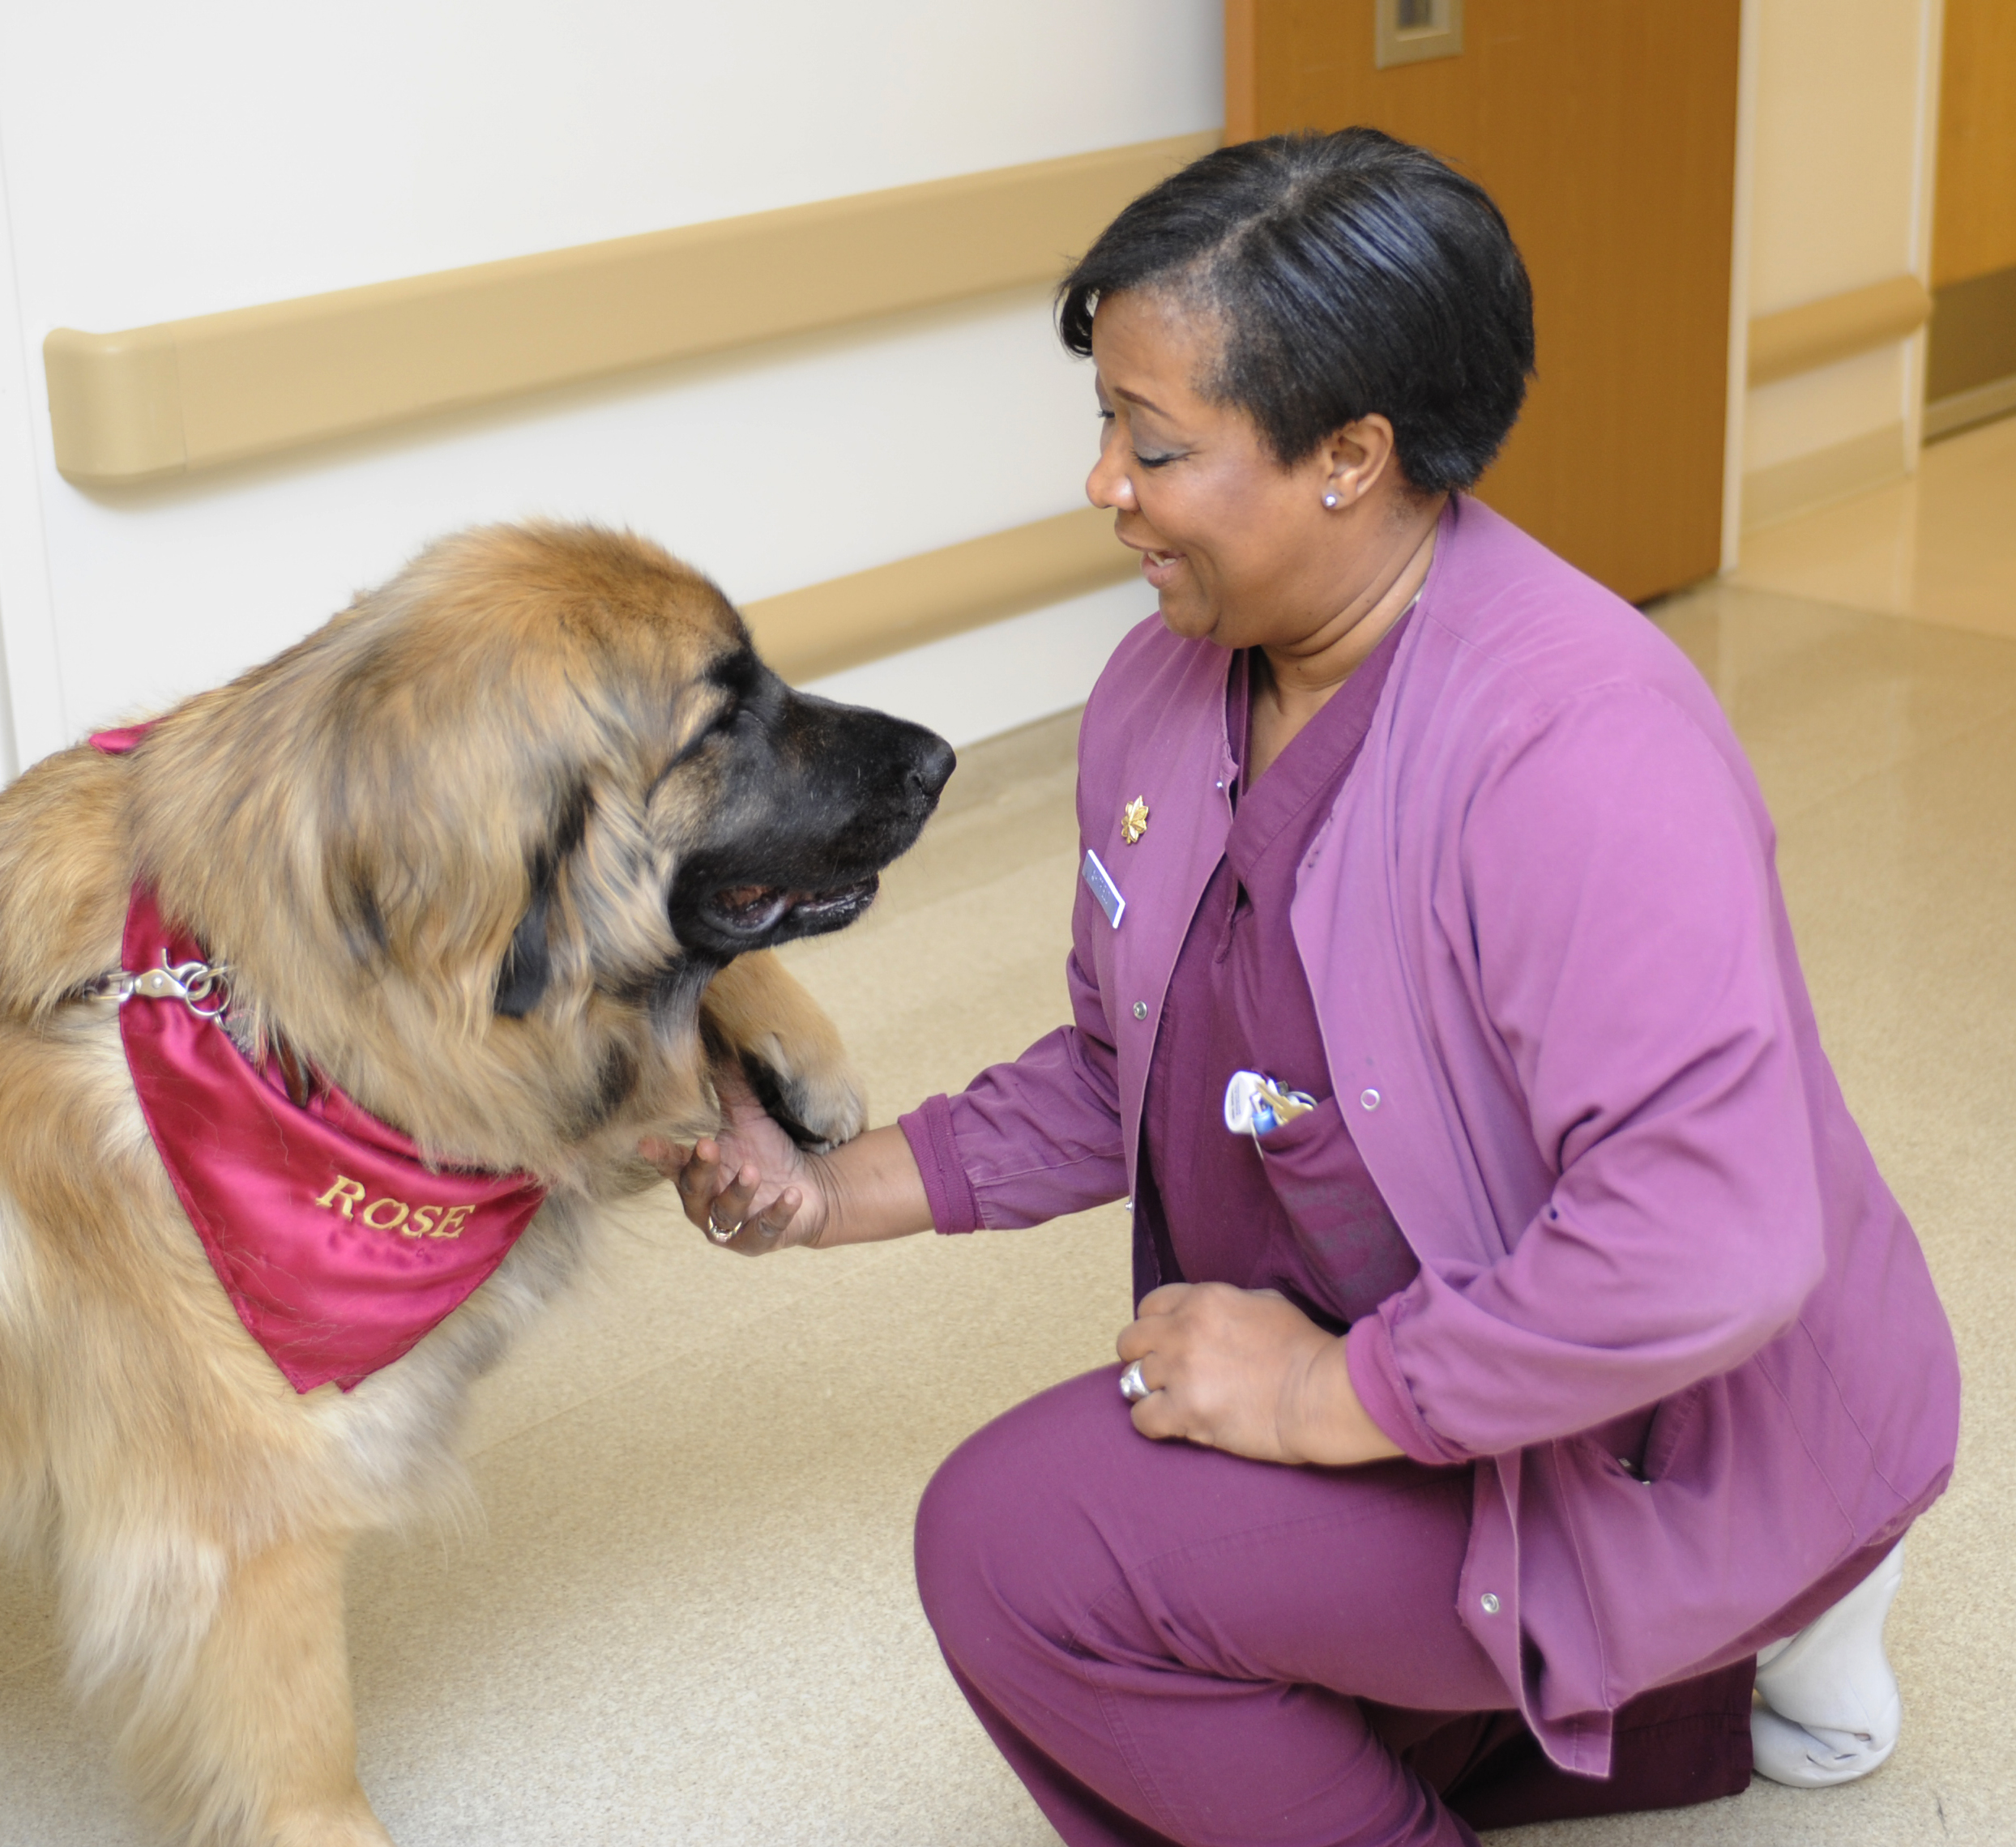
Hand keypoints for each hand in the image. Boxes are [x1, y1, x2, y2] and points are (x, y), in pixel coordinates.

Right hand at [640, 1065, 830, 1254]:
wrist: (813, 1189)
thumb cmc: (769, 1152)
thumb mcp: (749, 1119)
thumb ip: (730, 1089)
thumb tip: (718, 1042)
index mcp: (697, 1173)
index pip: (672, 1164)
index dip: (659, 1154)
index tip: (646, 1142)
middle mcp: (706, 1204)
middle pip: (694, 1190)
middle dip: (700, 1169)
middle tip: (708, 1145)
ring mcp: (733, 1226)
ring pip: (726, 1215)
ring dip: (738, 1192)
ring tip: (754, 1170)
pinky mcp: (760, 1240)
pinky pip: (765, 1231)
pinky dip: (777, 1213)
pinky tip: (792, 1195)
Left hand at [1116, 1283, 1401, 1465]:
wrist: (1321, 1393)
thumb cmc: (1304, 1350)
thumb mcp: (1266, 1303)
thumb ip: (1228, 1304)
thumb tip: (1210, 1315)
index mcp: (1203, 1300)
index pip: (1149, 1306)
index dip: (1153, 1327)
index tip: (1163, 1344)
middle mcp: (1184, 1330)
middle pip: (1129, 1341)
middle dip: (1141, 1357)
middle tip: (1161, 1375)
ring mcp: (1182, 1371)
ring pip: (1131, 1381)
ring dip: (1150, 1392)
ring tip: (1171, 1402)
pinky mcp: (1186, 1411)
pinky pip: (1141, 1418)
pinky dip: (1152, 1423)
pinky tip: (1174, 1424)